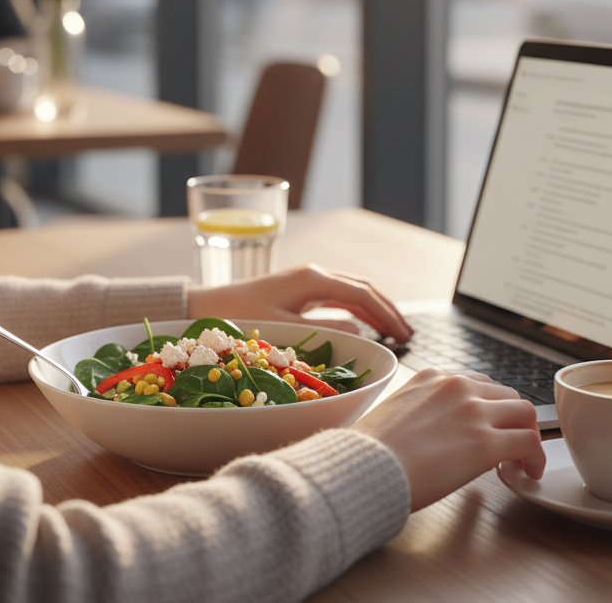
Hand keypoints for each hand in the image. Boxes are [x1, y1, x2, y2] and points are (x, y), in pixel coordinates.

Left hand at [187, 264, 412, 341]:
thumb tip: (362, 333)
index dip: (386, 315)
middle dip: (387, 309)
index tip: (405, 336)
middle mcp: (312, 274)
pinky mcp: (297, 289)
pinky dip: (356, 309)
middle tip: (408, 334)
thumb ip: (326, 330)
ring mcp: (305, 280)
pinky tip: (364, 326)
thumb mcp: (285, 329)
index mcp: (312, 279)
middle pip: (362, 288)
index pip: (362, 295)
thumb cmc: (239, 319)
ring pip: (351, 290)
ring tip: (393, 331)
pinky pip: (337, 296)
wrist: (203, 308)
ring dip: (374, 309)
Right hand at [353, 368, 544, 510]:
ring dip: (529, 435)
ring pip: (525, 412)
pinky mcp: (486, 442)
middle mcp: (456, 386)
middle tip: (510, 446)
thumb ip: (420, 411)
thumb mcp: (394, 412)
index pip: (477, 384)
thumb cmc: (370, 449)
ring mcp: (474, 411)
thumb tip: (431, 434)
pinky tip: (528, 473)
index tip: (487, 427)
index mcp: (432, 377)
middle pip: (506, 394)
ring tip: (523, 460)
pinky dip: (536, 457)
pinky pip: (530, 442)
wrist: (366, 464)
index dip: (488, 408)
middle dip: (512, 419)